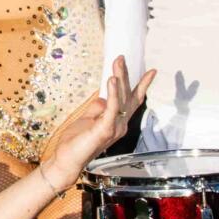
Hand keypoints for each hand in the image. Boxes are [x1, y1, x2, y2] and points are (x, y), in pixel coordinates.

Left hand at [39, 57, 153, 195]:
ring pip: (121, 99)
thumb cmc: (76, 142)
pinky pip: (112, 108)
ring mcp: (115, 128)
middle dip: (125, 74)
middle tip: (122, 57)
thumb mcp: (88, 118)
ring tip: (118, 62)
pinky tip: (112, 80)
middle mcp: (121, 125)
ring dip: (119, 78)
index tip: (151, 71)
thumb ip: (98, 108)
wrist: (67, 161)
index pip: (132, 100)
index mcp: (117, 122)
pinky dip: (113, 93)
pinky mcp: (105, 129)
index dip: (141, 85)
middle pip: (127, 95)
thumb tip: (103, 97)